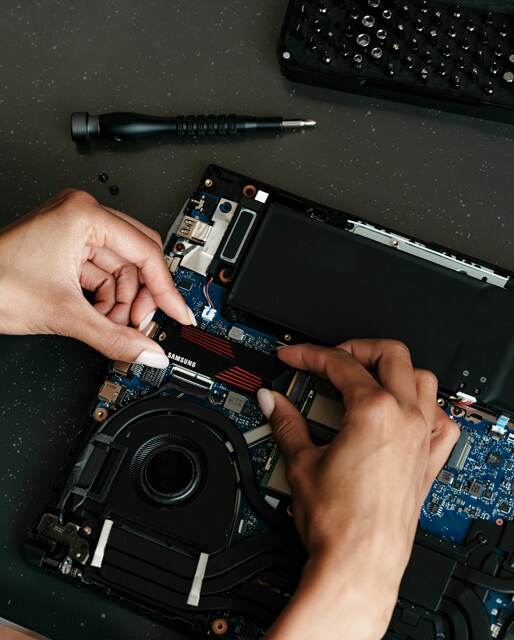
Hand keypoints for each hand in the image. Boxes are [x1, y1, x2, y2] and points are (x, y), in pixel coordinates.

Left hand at [0, 189, 193, 366]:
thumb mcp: (64, 314)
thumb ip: (114, 337)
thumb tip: (148, 352)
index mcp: (85, 216)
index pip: (145, 252)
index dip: (165, 289)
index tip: (178, 313)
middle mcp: (83, 217)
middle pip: (137, 259)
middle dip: (140, 297)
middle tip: (141, 326)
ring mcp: (74, 233)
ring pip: (121, 271)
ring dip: (121, 303)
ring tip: (110, 326)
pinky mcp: (67, 250)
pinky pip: (102, 275)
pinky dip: (106, 300)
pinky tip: (99, 318)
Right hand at [257, 339, 459, 639]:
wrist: (359, 566)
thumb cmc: (337, 523)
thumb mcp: (301, 463)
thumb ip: (286, 423)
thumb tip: (272, 401)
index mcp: (373, 412)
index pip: (338, 363)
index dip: (309, 355)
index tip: (293, 358)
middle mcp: (405, 419)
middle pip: (391, 354)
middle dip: (356, 348)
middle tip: (329, 360)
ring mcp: (421, 439)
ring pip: (424, 380)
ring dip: (395, 370)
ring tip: (367, 378)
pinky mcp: (428, 463)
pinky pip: (442, 423)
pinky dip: (427, 409)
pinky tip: (406, 414)